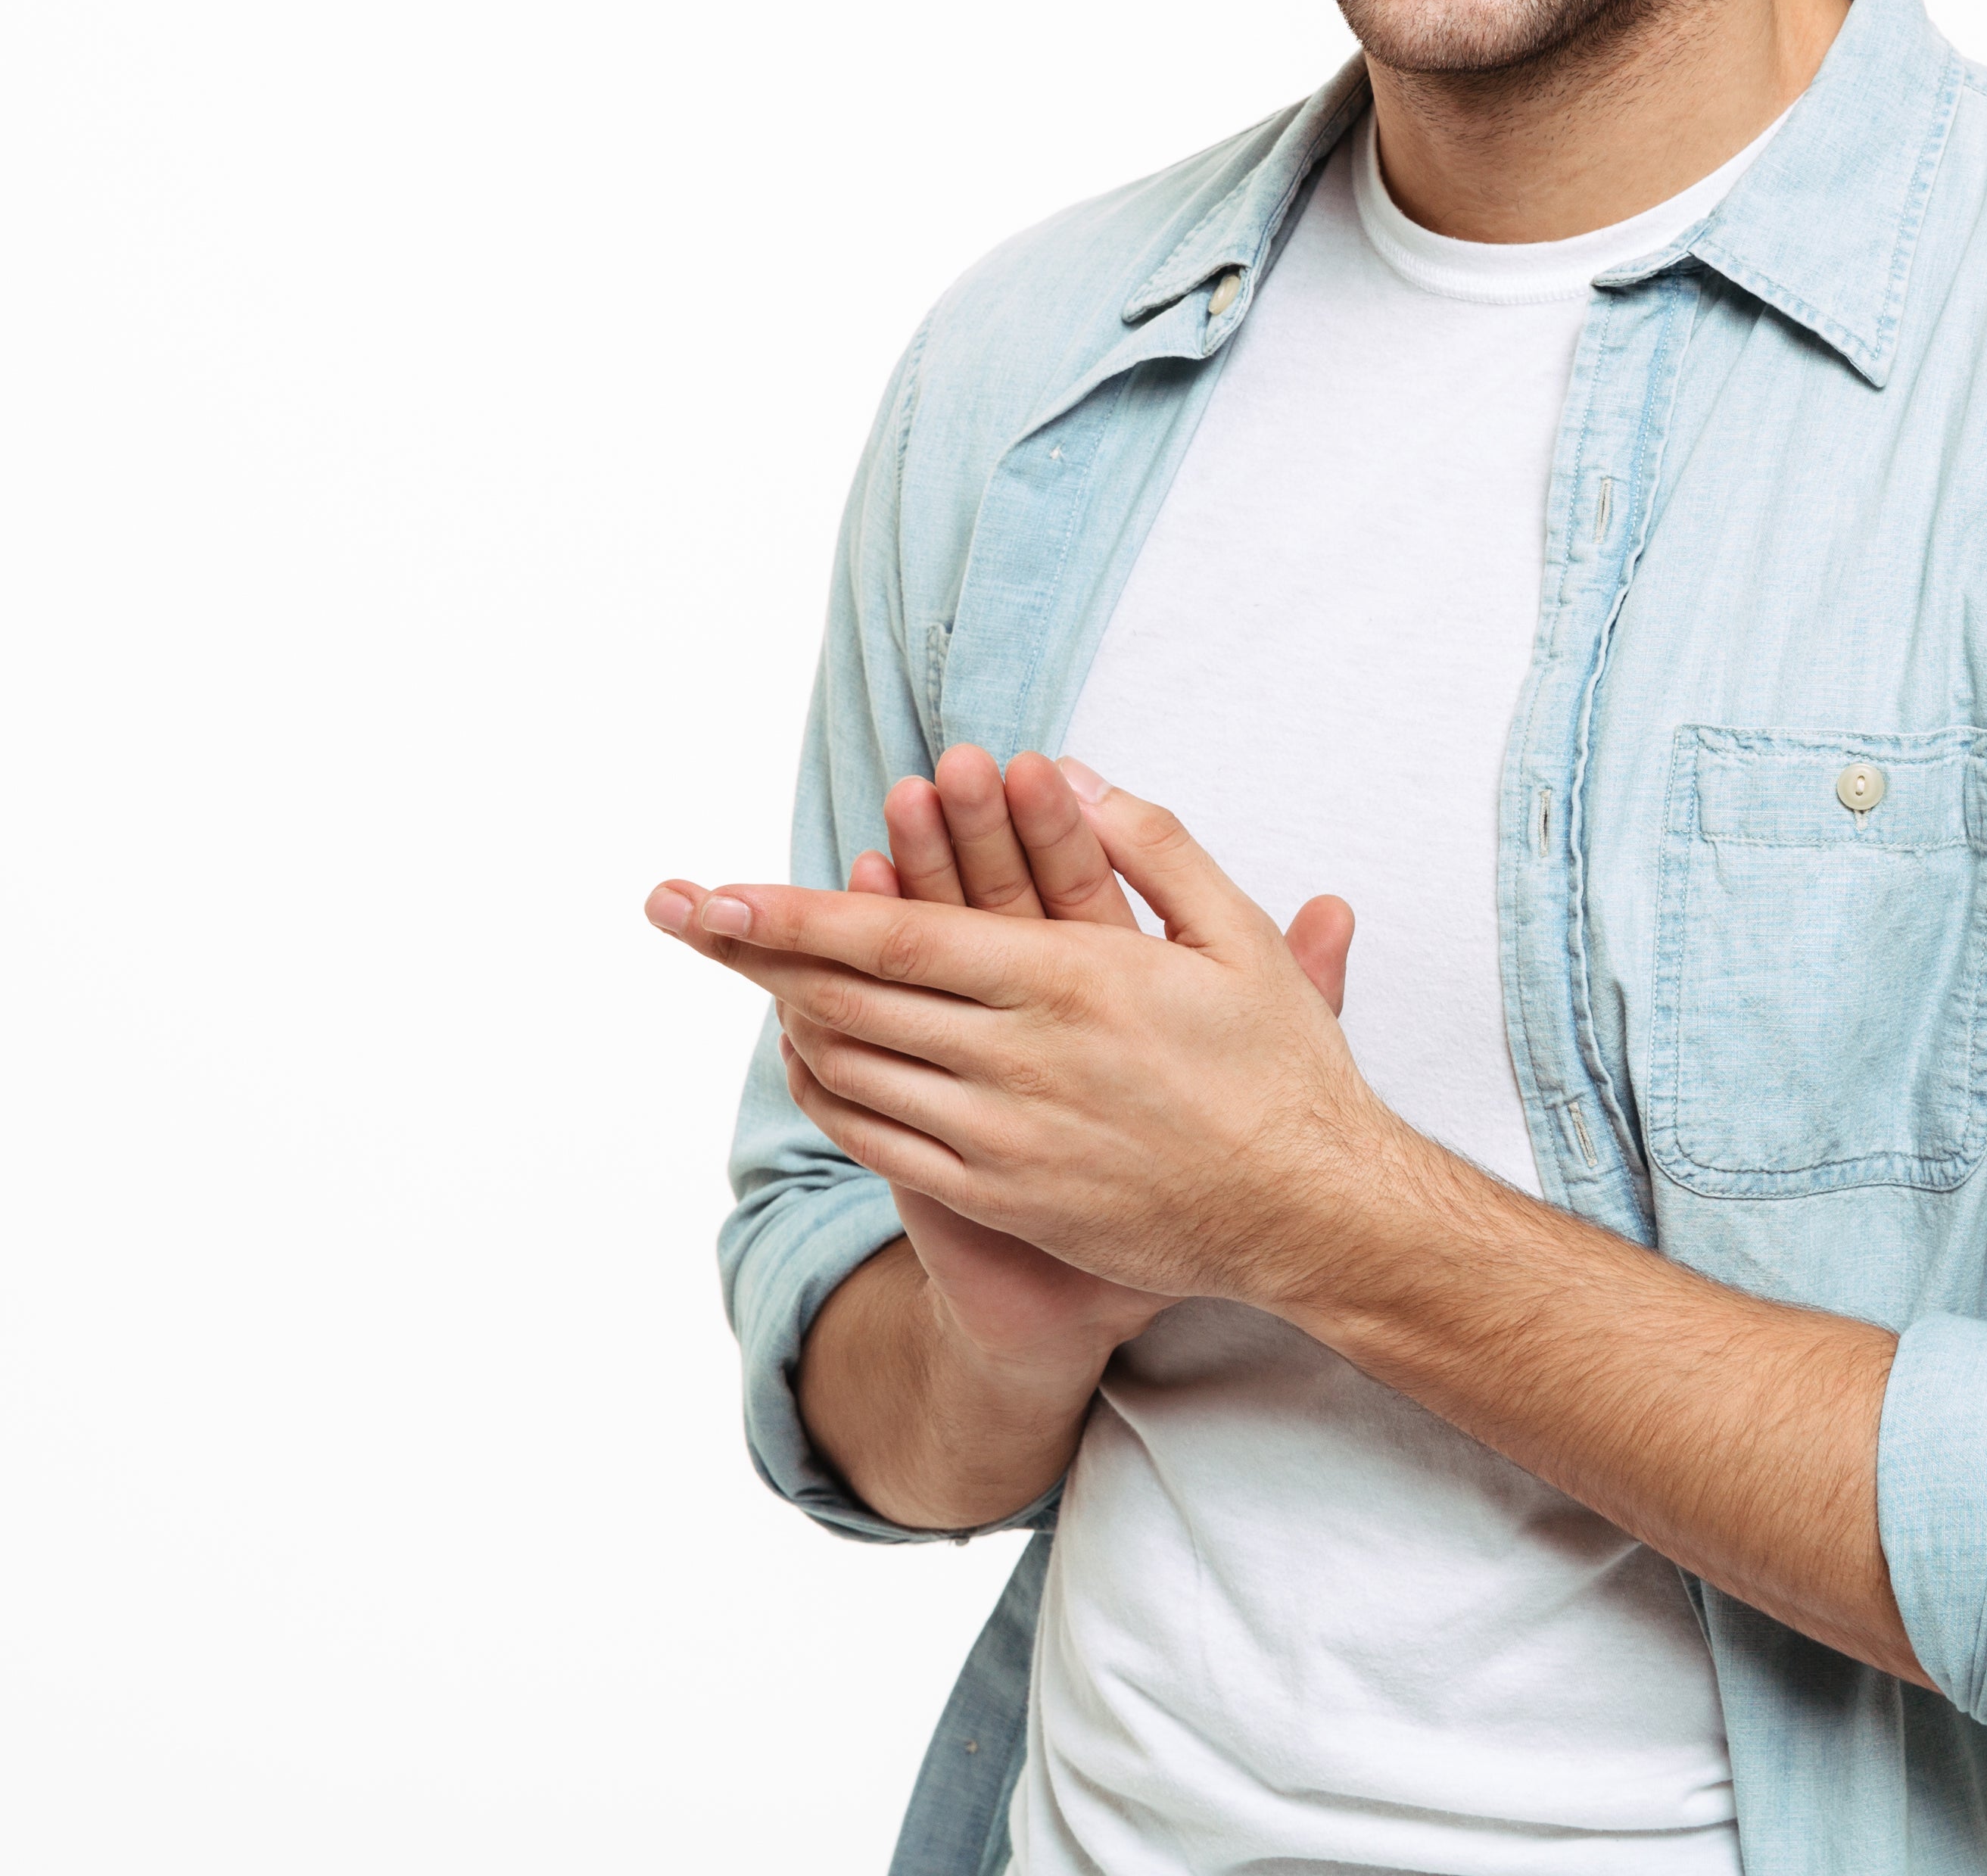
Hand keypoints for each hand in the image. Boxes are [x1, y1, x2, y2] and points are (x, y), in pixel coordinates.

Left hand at [664, 765, 1400, 1311]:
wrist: (1308, 1214)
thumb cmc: (1280, 1067)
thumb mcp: (1237, 937)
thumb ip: (1154, 846)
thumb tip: (1072, 773)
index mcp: (1071, 981)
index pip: (897, 940)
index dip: (793, 914)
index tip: (715, 892)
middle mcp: (1021, 1060)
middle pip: (849, 1001)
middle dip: (753, 951)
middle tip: (679, 913)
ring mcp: (1004, 1138)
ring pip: (855, 1070)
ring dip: (787, 1015)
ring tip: (737, 967)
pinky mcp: (1003, 1195)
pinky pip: (883, 1140)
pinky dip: (831, 1092)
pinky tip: (809, 1054)